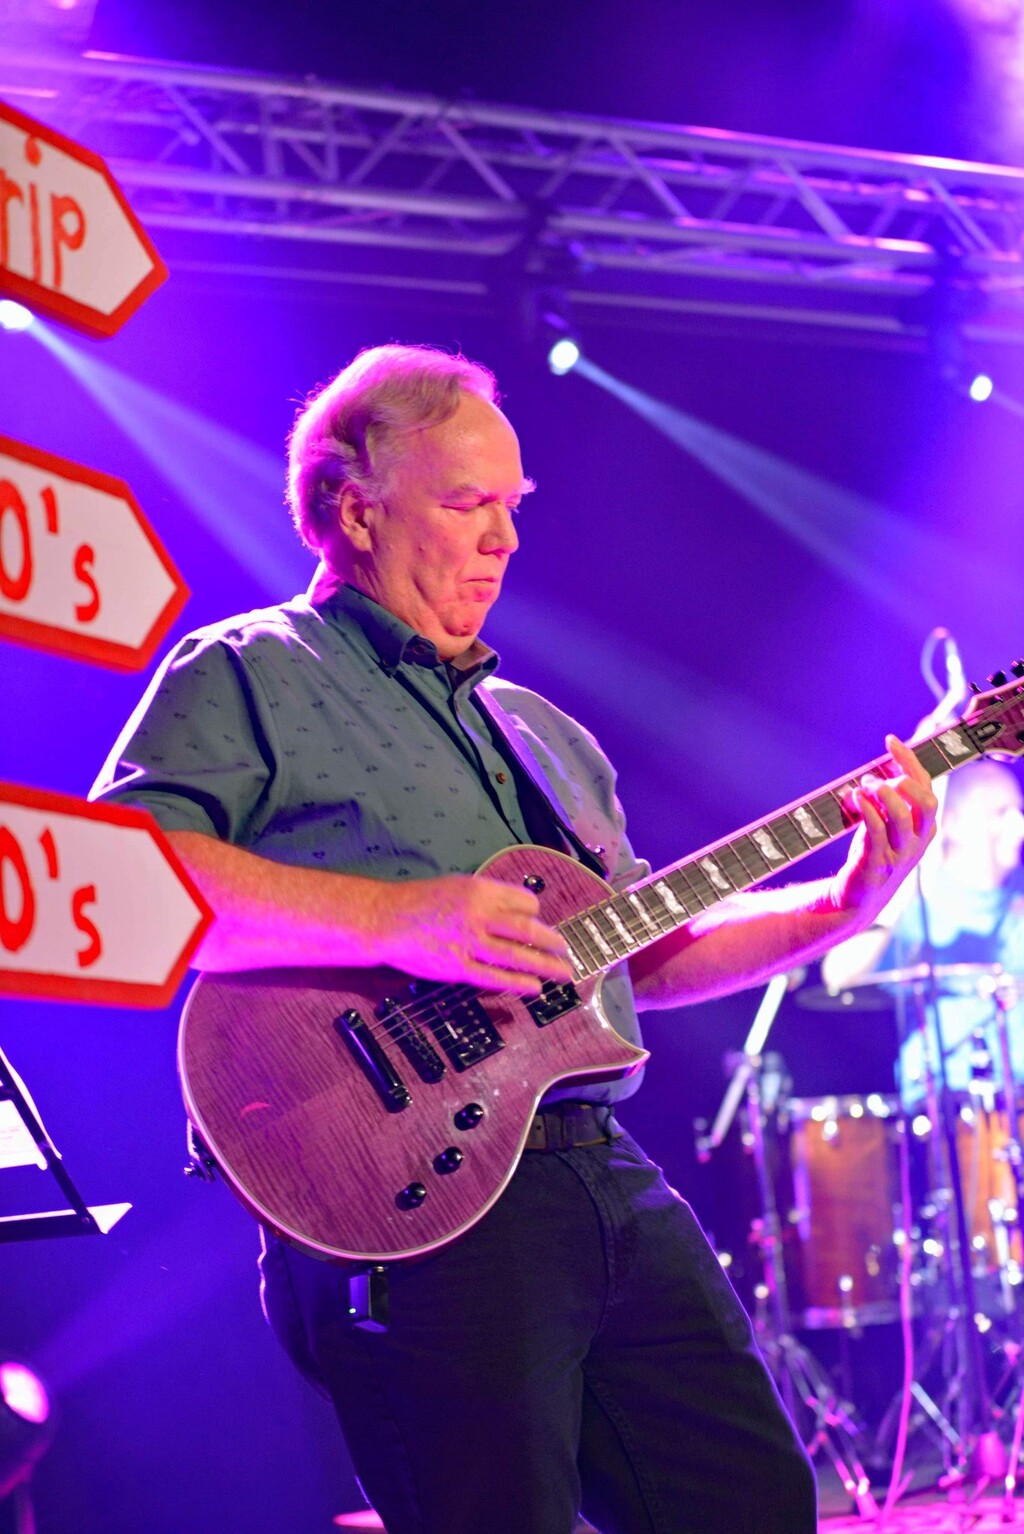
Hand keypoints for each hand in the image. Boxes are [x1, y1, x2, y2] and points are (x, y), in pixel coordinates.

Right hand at [373, 873, 573, 995]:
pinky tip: (535, 987)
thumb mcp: (459, 885)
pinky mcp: (458, 967)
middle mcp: (479, 915)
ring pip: (517, 955)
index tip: (541, 925)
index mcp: (481, 891)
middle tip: (568, 952)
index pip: (525, 903)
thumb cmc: (422, 901)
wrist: (387, 918)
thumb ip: (488, 898)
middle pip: (528, 930)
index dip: (536, 915)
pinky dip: (518, 982)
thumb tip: (518, 912)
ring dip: (545, 965)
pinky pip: (495, 977)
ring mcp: (469, 943)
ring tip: (563, 974)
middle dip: (553, 943)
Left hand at [830, 734, 937, 926]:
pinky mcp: (877, 863)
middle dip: (905, 781)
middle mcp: (917, 841)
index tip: (891, 741)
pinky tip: (854, 797)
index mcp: (923, 828)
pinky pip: (877, 832)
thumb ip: (888, 801)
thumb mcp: (886, 825)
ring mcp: (899, 854)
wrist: (857, 898)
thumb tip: (880, 769)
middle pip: (927, 803)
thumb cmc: (872, 855)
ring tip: (864, 786)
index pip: (926, 787)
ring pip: (903, 817)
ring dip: (883, 795)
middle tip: (876, 777)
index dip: (910, 761)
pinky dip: (867, 811)